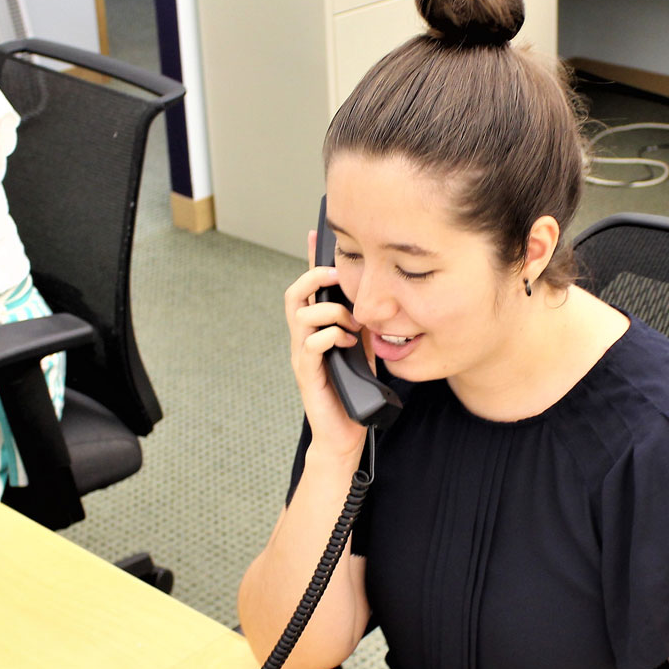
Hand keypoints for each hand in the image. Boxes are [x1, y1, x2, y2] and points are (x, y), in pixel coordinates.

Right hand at [283, 229, 369, 461]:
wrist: (345, 433)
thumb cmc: (352, 392)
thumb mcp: (363, 349)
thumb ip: (363, 324)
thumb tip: (374, 299)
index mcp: (317, 330)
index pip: (310, 290)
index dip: (311, 261)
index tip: (317, 235)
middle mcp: (304, 339)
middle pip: (295, 295)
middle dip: (314, 277)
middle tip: (336, 276)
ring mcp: (302, 356)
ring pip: (301, 315)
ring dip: (330, 311)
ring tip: (350, 324)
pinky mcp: (307, 374)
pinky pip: (310, 344)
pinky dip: (329, 336)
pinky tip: (345, 343)